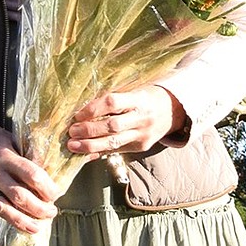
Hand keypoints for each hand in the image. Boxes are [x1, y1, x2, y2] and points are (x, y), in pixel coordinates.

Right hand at [0, 117, 59, 245]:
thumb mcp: (12, 140)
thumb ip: (27, 157)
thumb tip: (51, 174)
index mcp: (6, 157)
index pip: (32, 175)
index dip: (48, 188)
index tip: (56, 194)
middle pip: (21, 196)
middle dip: (40, 208)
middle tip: (51, 213)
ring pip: (3, 210)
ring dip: (22, 222)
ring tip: (36, 228)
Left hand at [66, 85, 184, 159]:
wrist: (174, 111)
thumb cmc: (147, 97)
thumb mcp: (135, 90)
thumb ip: (114, 99)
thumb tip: (83, 109)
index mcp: (139, 99)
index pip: (113, 102)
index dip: (93, 109)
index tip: (78, 114)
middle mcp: (142, 118)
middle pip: (112, 126)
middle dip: (89, 130)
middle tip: (71, 131)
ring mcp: (143, 135)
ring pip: (114, 143)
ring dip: (90, 145)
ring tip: (73, 145)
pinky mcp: (141, 147)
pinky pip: (117, 151)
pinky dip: (99, 153)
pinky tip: (85, 155)